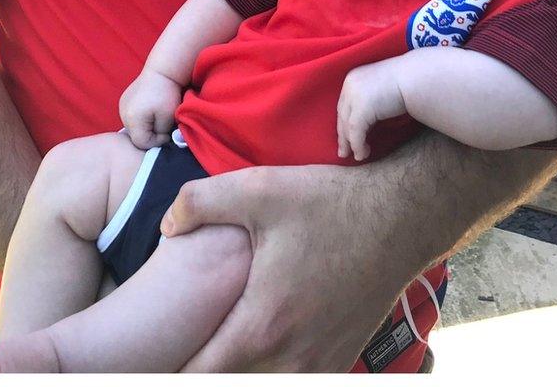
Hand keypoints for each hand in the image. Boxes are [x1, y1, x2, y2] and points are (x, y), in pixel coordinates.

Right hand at [118, 69, 182, 149]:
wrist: (162, 71)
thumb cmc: (167, 93)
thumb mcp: (168, 117)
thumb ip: (161, 133)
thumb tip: (157, 140)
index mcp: (132, 118)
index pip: (142, 143)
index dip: (157, 141)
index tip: (168, 132)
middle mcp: (122, 113)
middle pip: (136, 136)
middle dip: (151, 134)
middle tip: (164, 125)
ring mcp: (121, 106)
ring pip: (133, 128)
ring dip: (145, 126)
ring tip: (158, 116)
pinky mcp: (123, 101)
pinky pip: (131, 118)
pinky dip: (141, 119)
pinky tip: (150, 110)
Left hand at [160, 163, 412, 370]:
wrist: (402, 217)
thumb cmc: (329, 203)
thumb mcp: (258, 188)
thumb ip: (199, 202)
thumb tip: (165, 228)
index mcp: (262, 326)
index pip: (199, 376)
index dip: (173, 367)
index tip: (155, 354)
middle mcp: (291, 358)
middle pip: (228, 384)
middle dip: (201, 368)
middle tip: (182, 346)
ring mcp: (320, 364)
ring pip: (262, 384)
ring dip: (239, 369)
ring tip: (220, 343)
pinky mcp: (341, 358)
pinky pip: (295, 378)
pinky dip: (272, 368)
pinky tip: (261, 341)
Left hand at [337, 56, 406, 160]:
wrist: (414, 78)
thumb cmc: (405, 83)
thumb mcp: (380, 88)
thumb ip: (370, 98)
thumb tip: (368, 116)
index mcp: (353, 78)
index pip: (344, 104)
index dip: (344, 122)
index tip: (345, 136)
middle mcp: (350, 85)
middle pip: (342, 115)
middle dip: (343, 135)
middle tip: (343, 152)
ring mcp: (354, 96)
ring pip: (347, 125)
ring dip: (350, 144)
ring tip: (356, 156)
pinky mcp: (362, 109)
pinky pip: (355, 132)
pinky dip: (358, 145)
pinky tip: (362, 154)